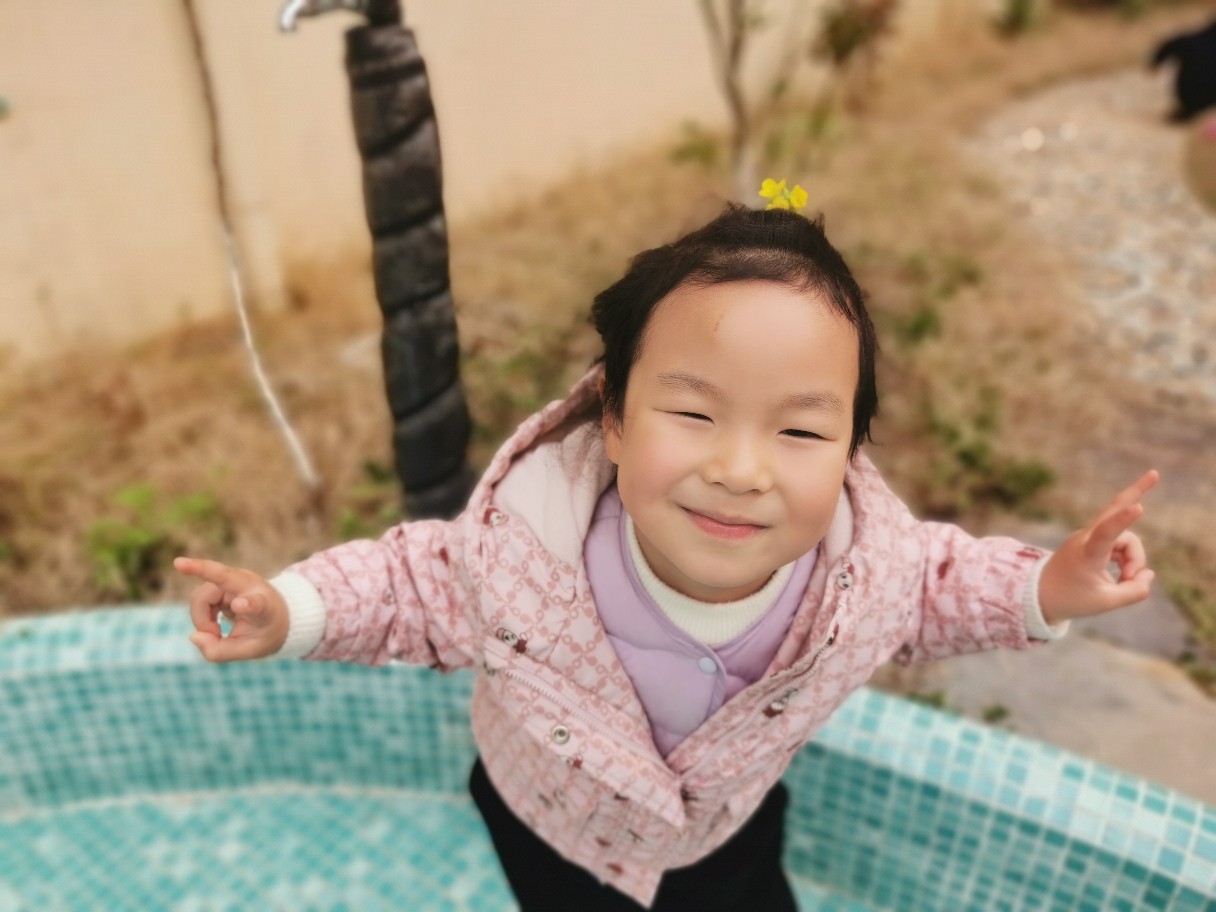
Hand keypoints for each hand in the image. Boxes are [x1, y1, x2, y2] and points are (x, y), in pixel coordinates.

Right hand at [175, 556, 289, 661]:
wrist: (279, 612)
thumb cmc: (264, 631)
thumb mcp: (248, 650)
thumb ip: (219, 651)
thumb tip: (194, 636)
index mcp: (264, 606)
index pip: (256, 604)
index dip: (247, 605)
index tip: (240, 605)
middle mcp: (248, 585)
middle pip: (208, 594)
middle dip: (200, 619)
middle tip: (214, 636)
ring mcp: (233, 577)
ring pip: (199, 596)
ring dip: (201, 619)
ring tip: (216, 632)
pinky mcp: (222, 578)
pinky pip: (199, 597)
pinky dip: (202, 615)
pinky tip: (214, 623)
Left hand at [1038, 470, 1158, 623]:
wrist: (1042, 595)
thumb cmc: (1070, 598)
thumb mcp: (1106, 602)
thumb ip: (1134, 590)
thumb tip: (1148, 574)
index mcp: (1086, 553)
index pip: (1107, 533)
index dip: (1124, 520)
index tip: (1138, 507)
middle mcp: (1087, 539)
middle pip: (1114, 510)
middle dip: (1137, 491)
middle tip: (1155, 473)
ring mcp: (1090, 537)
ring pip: (1127, 541)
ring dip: (1133, 561)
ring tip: (1125, 581)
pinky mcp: (1094, 540)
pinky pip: (1121, 545)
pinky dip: (1127, 561)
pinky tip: (1122, 576)